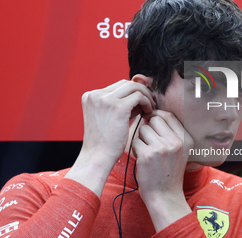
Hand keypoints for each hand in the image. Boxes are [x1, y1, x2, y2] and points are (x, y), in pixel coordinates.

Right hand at [65, 80, 155, 196]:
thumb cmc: (104, 143)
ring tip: (150, 108)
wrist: (98, 157)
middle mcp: (95, 94)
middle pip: (125, 84)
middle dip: (140, 91)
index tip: (142, 102)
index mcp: (90, 96)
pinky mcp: (117, 106)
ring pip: (134, 87)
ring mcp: (105, 99)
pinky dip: (146, 102)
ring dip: (145, 96)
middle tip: (150, 102)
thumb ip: (119, 105)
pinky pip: (138, 96)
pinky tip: (149, 112)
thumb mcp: (108, 118)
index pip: (117, 86)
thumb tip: (138, 96)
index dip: (132, 92)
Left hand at [132, 110, 193, 231]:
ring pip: (143, 129)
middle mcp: (176, 142)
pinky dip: (135, 149)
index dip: (157, 114)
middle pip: (155, 119)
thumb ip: (172, 133)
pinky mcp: (148, 155)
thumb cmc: (169, 172)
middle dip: (148, 127)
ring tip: (147, 152)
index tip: (151, 119)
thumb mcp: (180, 151)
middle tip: (149, 141)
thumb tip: (153, 115)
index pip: (169, 115)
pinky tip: (142, 159)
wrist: (165, 195)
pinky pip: (135, 141)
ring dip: (141, 139)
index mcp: (186, 139)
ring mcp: (162, 148)